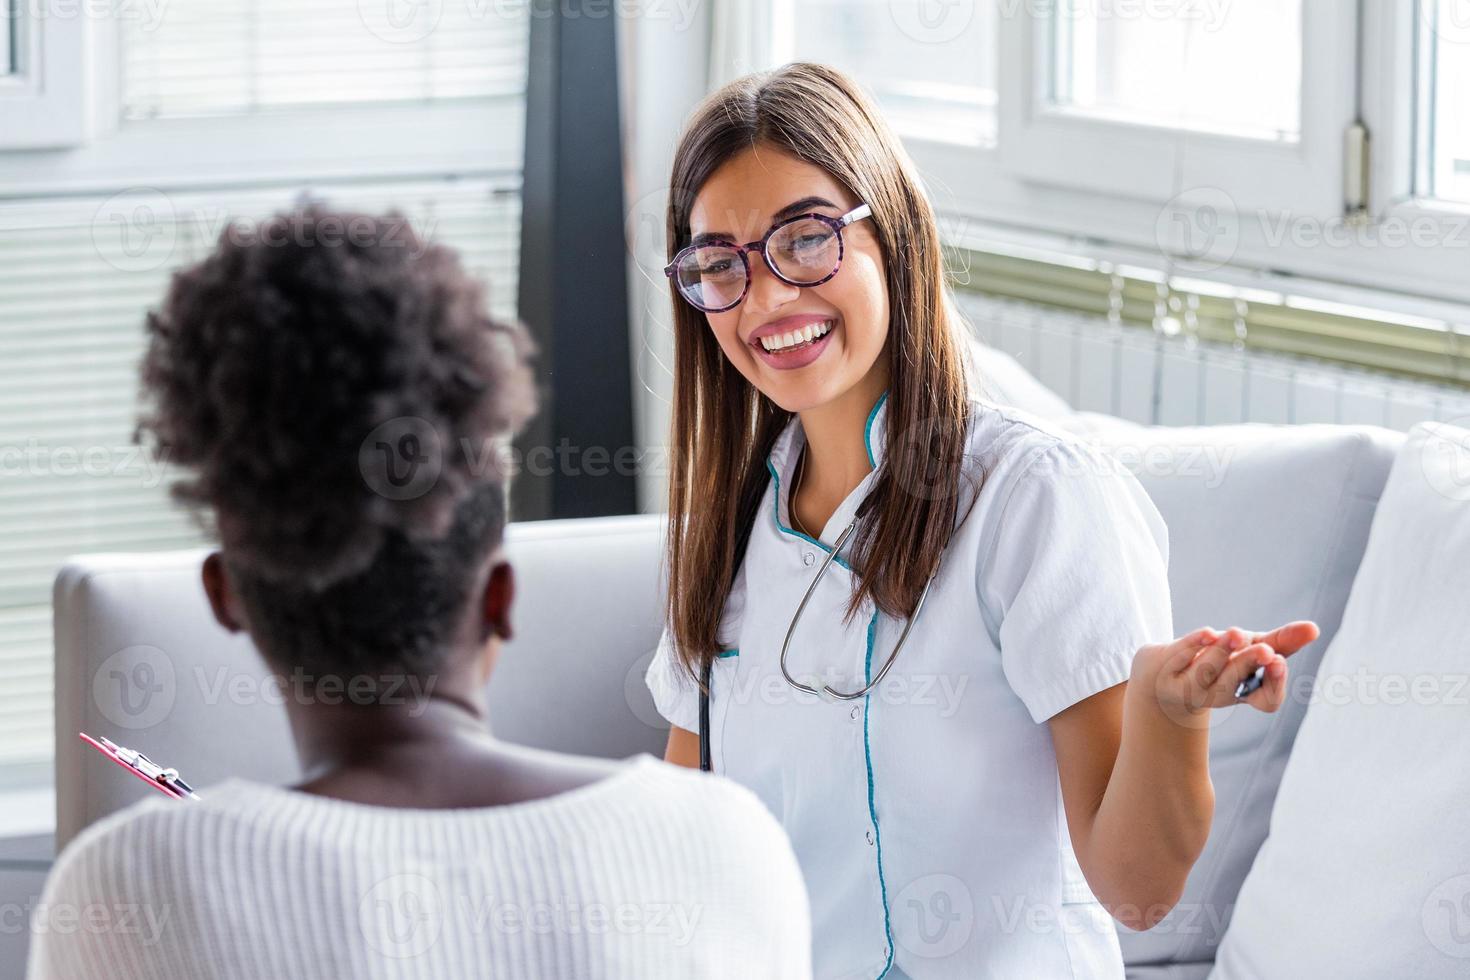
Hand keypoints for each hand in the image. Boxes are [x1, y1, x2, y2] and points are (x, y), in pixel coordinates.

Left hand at [1131, 622, 1320, 726]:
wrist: (1161, 678)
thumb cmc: (1217, 662)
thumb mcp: (1250, 649)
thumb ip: (1282, 641)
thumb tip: (1315, 628)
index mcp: (1243, 693)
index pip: (1267, 699)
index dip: (1274, 684)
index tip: (1278, 662)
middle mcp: (1216, 695)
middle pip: (1234, 682)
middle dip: (1248, 663)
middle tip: (1264, 649)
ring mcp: (1187, 687)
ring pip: (1206, 672)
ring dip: (1221, 652)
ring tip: (1235, 633)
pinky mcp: (1163, 672)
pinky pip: (1179, 657)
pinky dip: (1193, 644)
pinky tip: (1207, 633)